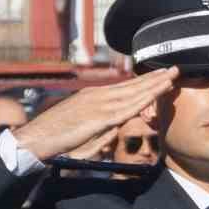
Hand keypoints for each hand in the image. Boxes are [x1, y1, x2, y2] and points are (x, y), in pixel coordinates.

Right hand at [13, 69, 178, 162]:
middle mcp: (98, 96)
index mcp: (93, 97)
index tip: (160, 76)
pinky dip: (146, 97)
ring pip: (134, 93)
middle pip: (132, 86)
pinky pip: (129, 106)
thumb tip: (117, 129)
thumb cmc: (56, 139)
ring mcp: (99, 104)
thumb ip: (102, 128)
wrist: (35, 139)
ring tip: (173, 76)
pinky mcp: (100, 116)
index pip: (124, 88)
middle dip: (154, 78)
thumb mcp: (83, 131)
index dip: (143, 82)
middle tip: (173, 69)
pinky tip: (159, 92)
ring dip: (155, 84)